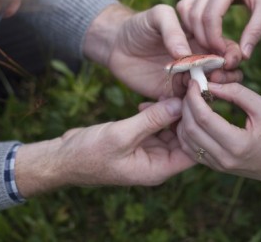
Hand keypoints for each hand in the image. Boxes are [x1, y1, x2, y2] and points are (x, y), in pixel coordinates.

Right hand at [15, 97, 194, 195]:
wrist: (62, 158)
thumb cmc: (89, 154)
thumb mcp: (122, 135)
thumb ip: (151, 120)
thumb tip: (179, 104)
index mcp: (158, 169)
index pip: (193, 151)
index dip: (197, 128)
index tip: (196, 102)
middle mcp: (157, 162)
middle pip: (186, 139)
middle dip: (187, 116)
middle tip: (187, 91)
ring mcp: (148, 151)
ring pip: (172, 130)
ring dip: (171, 111)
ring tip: (170, 91)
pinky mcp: (139, 140)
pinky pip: (156, 126)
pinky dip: (156, 113)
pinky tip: (147, 101)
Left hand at [84, 3, 242, 99]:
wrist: (115, 45)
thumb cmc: (139, 25)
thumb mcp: (157, 16)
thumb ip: (173, 28)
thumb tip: (185, 53)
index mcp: (202, 40)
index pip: (227, 50)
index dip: (231, 56)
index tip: (225, 61)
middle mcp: (199, 62)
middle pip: (225, 75)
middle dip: (225, 78)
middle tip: (212, 78)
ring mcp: (187, 80)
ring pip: (208, 93)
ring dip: (204, 94)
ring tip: (190, 89)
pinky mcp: (171, 96)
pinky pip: (185, 105)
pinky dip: (184, 105)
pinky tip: (172, 98)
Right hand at [176, 0, 260, 58]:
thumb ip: (255, 31)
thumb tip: (243, 56)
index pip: (210, 16)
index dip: (214, 39)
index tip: (224, 54)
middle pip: (195, 16)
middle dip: (204, 39)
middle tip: (218, 56)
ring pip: (186, 11)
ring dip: (194, 32)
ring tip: (212, 48)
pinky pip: (188, 7)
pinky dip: (191, 24)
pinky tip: (205, 37)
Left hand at [176, 81, 260, 206]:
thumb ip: (238, 93)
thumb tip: (211, 85)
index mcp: (237, 144)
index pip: (204, 117)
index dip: (194, 97)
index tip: (195, 81)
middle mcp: (223, 158)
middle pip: (191, 128)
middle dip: (186, 104)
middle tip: (191, 89)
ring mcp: (217, 165)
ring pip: (186, 140)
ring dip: (183, 117)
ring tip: (191, 100)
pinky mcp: (214, 166)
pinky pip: (190, 148)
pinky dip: (186, 130)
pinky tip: (192, 116)